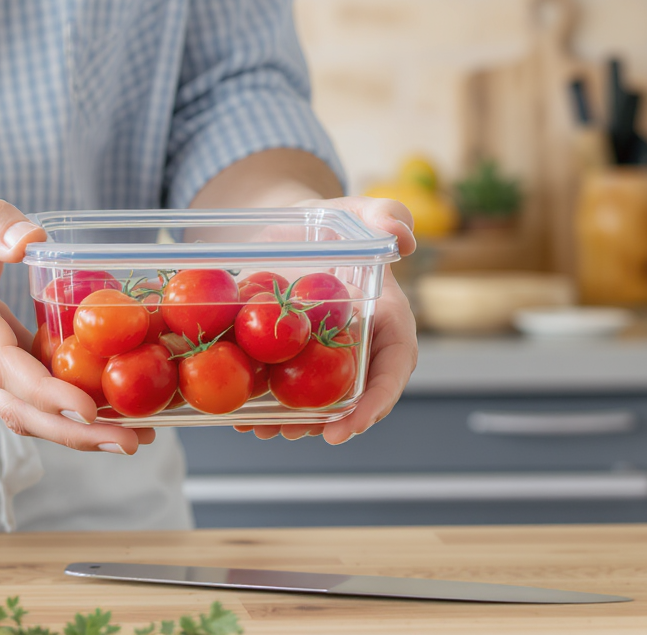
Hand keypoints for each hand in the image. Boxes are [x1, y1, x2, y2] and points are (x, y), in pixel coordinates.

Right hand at [0, 181, 153, 453]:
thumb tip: (31, 241)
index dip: (43, 390)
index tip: (87, 407)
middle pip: (15, 406)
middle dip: (73, 430)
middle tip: (131, 440)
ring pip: (21, 412)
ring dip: (76, 432)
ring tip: (137, 436)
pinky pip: (26, 398)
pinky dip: (65, 411)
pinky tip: (113, 411)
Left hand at [235, 195, 417, 443]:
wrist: (291, 228)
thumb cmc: (333, 220)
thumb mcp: (357, 211)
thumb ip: (387, 214)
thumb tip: (405, 239)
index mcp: (387, 319)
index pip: (394, 367)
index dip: (377, 400)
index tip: (351, 425)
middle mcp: (361, 346)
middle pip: (355, 395)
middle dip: (331, 423)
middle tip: (298, 434)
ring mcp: (326, 356)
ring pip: (318, 399)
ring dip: (293, 422)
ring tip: (264, 430)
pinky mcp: (293, 357)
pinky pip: (284, 386)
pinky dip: (265, 404)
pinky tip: (241, 416)